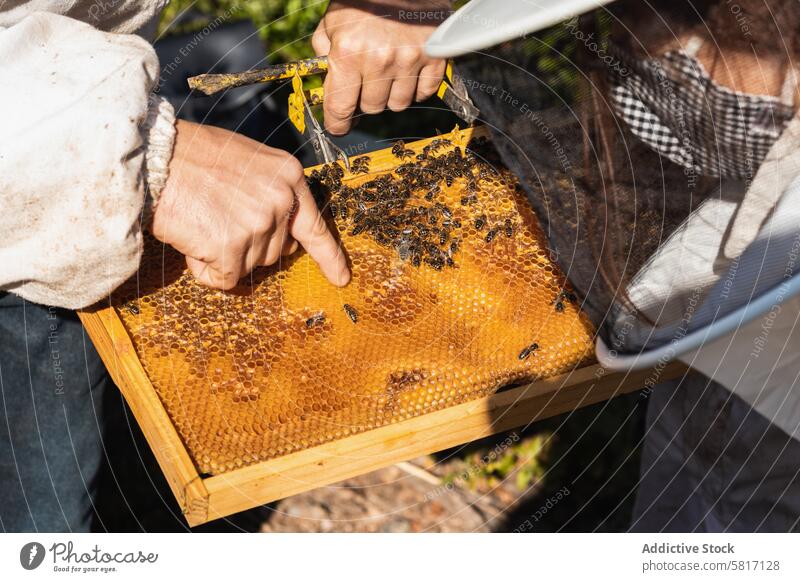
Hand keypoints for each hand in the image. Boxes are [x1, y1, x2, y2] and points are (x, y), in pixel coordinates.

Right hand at [152, 120, 349, 289]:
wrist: (154, 157)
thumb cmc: (192, 156)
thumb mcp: (248, 161)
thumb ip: (270, 191)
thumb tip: (280, 229)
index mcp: (288, 176)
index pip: (314, 226)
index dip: (329, 256)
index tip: (341, 277)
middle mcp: (281, 201)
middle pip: (274, 250)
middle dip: (248, 245)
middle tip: (216, 216)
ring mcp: (258, 224)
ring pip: (248, 266)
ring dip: (223, 255)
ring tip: (201, 221)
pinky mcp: (232, 247)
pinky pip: (224, 278)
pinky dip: (205, 269)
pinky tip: (192, 240)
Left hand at [312, 0, 448, 134]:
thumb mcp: (333, 21)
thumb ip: (325, 53)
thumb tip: (326, 86)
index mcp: (348, 52)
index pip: (340, 107)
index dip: (337, 123)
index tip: (338, 127)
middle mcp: (379, 60)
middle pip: (371, 108)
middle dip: (364, 99)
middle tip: (365, 82)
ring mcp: (409, 59)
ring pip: (397, 104)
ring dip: (390, 95)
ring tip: (388, 74)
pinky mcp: (434, 57)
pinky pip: (423, 93)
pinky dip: (416, 88)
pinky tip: (408, 72)